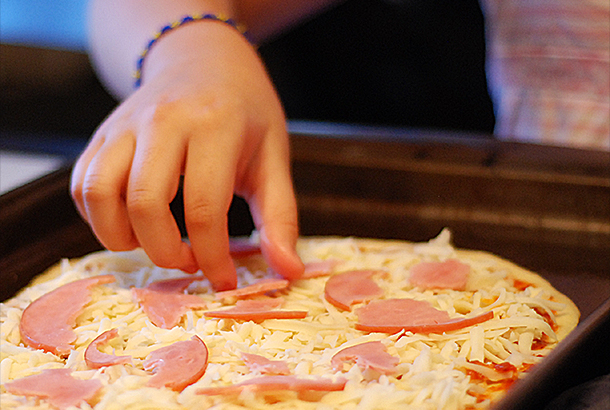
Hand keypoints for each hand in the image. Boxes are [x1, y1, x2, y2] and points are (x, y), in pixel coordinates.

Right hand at [71, 21, 302, 289]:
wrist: (203, 60)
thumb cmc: (245, 113)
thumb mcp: (274, 158)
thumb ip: (280, 216)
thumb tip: (289, 271)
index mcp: (214, 126)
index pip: (204, 209)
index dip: (212, 257)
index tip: (223, 280)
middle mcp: (162, 120)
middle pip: (144, 204)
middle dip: (164, 253)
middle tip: (188, 261)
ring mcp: (124, 124)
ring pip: (98, 194)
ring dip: (122, 238)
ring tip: (154, 243)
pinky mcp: (102, 133)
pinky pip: (82, 185)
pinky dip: (99, 218)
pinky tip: (132, 224)